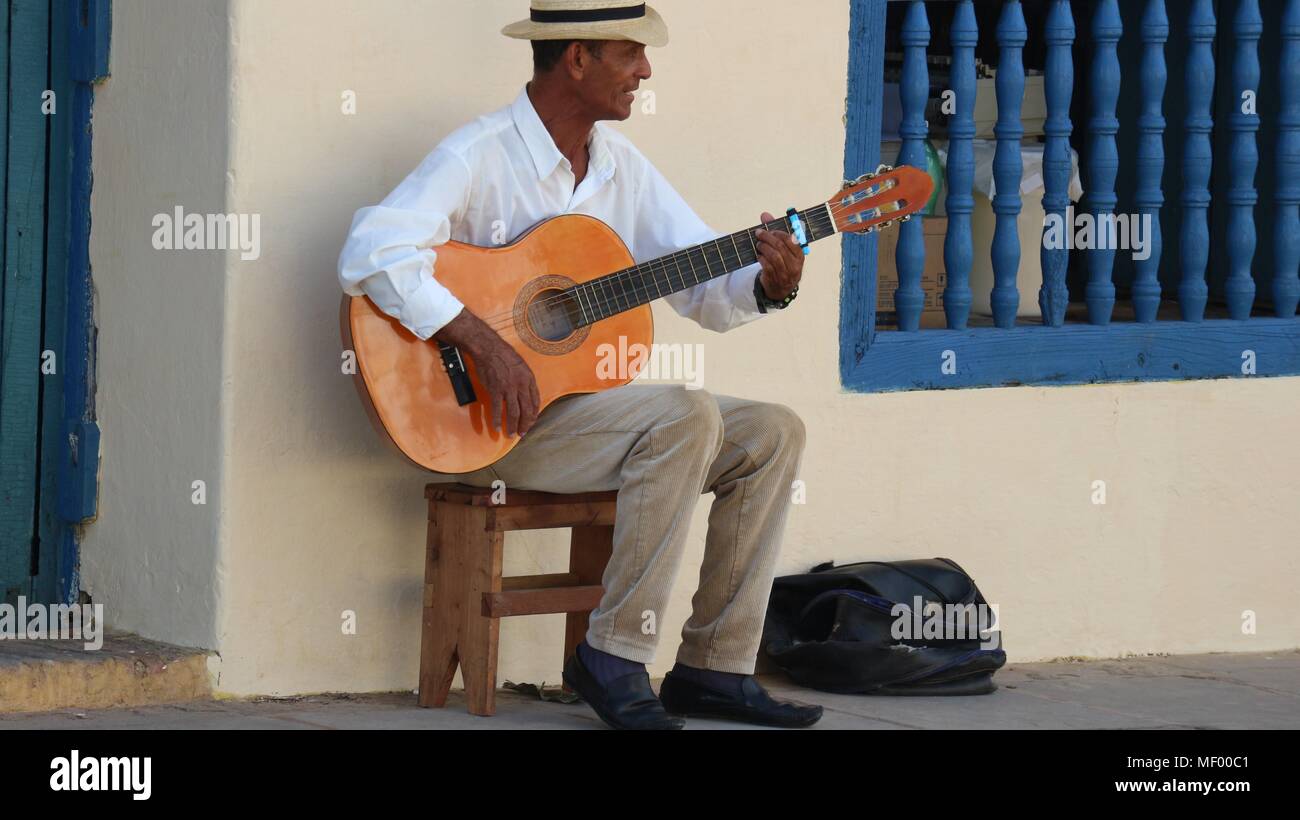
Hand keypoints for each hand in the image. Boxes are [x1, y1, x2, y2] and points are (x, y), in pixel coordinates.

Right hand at [434, 309, 539, 436]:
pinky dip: (497, 420)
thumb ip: (524, 381)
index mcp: (529, 379)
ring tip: (511, 434)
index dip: (534, 414)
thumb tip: (525, 394)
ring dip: (513, 426)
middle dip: (526, 424)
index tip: (531, 422)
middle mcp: (521, 385)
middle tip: (523, 433)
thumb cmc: (504, 355)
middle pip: (527, 410)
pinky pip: (498, 409)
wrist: (489, 348)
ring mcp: (509, 388)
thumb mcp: (521, 366)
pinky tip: (497, 427)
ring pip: (514, 413)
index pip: (536, 401)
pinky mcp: (496, 390)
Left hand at [753, 211, 804, 300]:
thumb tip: (765, 215)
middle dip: (768, 238)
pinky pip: (767, 266)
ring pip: (774, 256)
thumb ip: (775, 231)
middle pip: (781, 247)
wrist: (781, 289)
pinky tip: (759, 255)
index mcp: (800, 255)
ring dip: (764, 248)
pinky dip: (761, 258)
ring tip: (758, 245)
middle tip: (759, 234)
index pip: (792, 240)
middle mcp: (795, 265)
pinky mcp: (775, 280)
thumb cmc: (783, 264)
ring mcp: (785, 274)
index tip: (770, 230)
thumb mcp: (784, 249)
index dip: (779, 233)